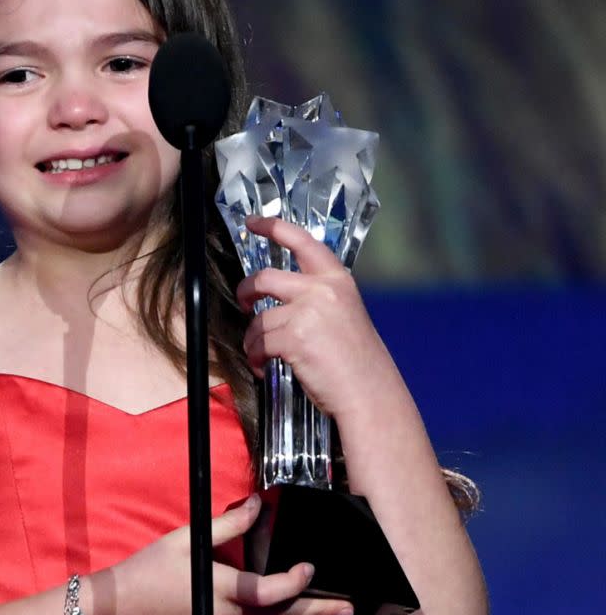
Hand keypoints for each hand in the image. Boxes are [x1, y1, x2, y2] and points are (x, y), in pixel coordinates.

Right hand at [114, 495, 354, 614]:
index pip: (269, 593)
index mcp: (222, 591)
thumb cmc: (150, 571)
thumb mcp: (186, 540)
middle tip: (350, 608)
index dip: (295, 582)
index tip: (310, 567)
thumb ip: (227, 525)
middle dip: (319, 613)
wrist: (121, 613)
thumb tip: (257, 504)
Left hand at [237, 216, 401, 421]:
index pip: (301, 241)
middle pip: (264, 278)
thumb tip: (281, 299)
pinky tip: (266, 368)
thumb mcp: (345, 314)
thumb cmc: (358, 361)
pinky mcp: (294, 339)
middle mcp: (322, 290)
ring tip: (262, 355)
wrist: (370, 392)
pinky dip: (257, 359)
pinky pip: (260, 344)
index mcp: (337, 280)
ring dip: (253, 340)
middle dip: (246, 291)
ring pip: (259, 320)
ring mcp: (307, 313)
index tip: (254, 221)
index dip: (272, 227)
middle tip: (244, 302)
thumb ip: (318, 298)